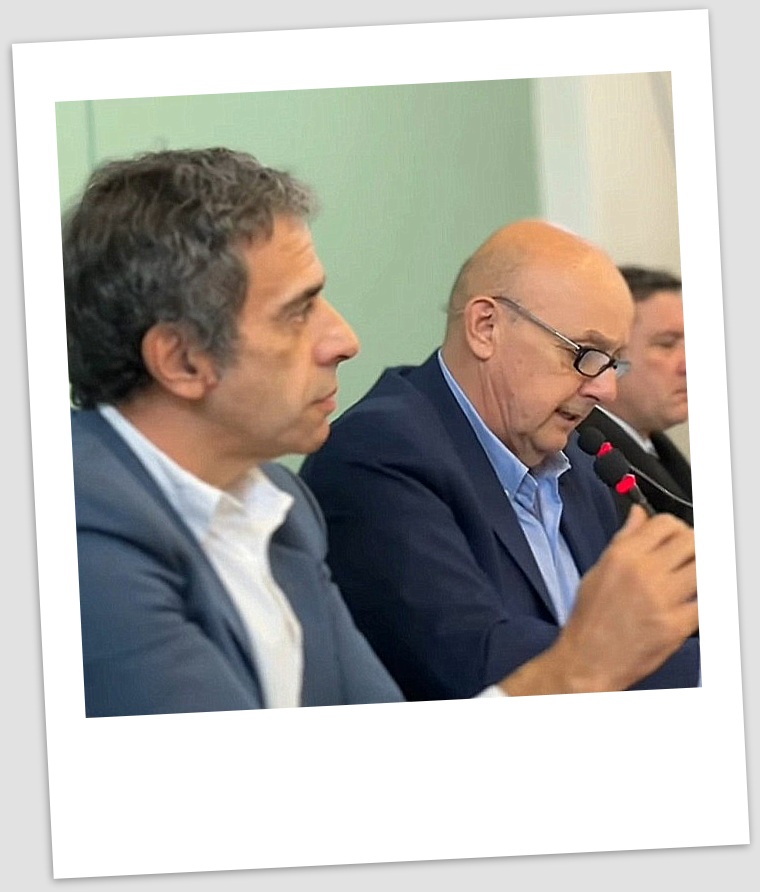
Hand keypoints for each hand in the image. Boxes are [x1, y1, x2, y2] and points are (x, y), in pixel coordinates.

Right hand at [501, 505, 697, 694]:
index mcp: (623, 555)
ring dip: (700, 572)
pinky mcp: (675, 626)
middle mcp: (643, 572)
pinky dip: (701, 602)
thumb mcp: (599, 570)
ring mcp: (661, 599)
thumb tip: (639, 515)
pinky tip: (689, 604)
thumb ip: (623, 539)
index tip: (674, 539)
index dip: (674, 529)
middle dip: (693, 547)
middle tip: (687, 559)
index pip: (665, 523)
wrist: (587, 660)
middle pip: (691, 540)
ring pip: (704, 568)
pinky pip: (704, 603)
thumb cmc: (590, 619)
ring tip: (689, 581)